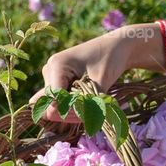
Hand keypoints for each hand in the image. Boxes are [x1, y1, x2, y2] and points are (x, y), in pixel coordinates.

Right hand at [29, 23, 165, 122]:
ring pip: (57, 107)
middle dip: (74, 112)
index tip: (93, 108)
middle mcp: (49, 71)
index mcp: (56, 66)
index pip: (54, 101)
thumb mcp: (100, 82)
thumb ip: (85, 102)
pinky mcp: (59, 83)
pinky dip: (75, 107)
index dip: (72, 110)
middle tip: (96, 107)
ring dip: (76, 111)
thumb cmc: (110, 59)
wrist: (116, 47)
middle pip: (53, 106)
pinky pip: (60, 103)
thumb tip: (61, 118)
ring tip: (95, 103)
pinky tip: (89, 103)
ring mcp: (52, 77)